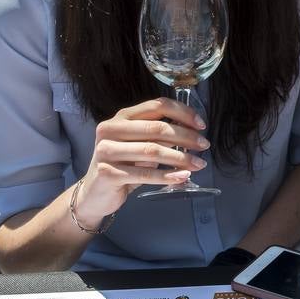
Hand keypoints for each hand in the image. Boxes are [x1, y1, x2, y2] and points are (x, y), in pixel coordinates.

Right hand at [74, 97, 209, 220]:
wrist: (95, 193)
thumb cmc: (123, 165)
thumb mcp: (139, 144)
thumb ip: (158, 134)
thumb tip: (194, 131)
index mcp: (121, 117)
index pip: (157, 105)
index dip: (183, 112)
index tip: (201, 124)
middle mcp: (110, 129)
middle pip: (157, 128)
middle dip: (186, 137)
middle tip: (204, 145)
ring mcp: (106, 151)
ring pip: (153, 151)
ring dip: (181, 158)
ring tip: (199, 164)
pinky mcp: (108, 173)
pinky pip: (145, 174)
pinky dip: (167, 176)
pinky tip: (183, 177)